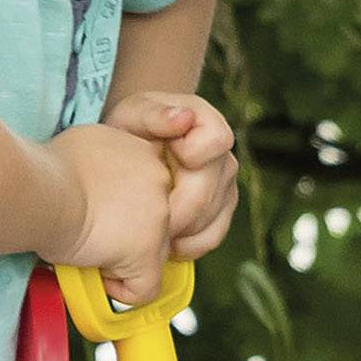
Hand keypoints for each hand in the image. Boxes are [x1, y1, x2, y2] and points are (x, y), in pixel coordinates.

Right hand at [44, 122, 184, 304]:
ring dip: (123, 258)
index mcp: (143, 153)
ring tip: (90, 253)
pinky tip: (96, 276)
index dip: (128, 207)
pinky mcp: (147, 252)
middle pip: (156, 219)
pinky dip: (120, 289)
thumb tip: (97, 182)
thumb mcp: (85, 148)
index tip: (107, 216)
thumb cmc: (46, 171)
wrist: (39, 192)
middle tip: (95, 234)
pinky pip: (145, 288)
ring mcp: (159, 217)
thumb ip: (105, 164)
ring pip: (155, 253)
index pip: (150, 189)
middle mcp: (158, 180)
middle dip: (128, 233)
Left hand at [104, 90, 238, 260]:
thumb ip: (154, 114)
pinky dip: (185, 246)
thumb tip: (184, 118)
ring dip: (174, 232)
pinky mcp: (221, 212)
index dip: (189, 154)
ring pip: (208, 222)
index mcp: (208, 124)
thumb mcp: (134, 114)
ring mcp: (226, 187)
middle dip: (168, 212)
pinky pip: (210, 238)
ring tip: (143, 230)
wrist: (135, 146)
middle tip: (135, 219)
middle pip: (205, 195)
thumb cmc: (133, 127)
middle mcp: (224, 156)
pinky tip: (161, 242)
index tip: (158, 159)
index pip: (217, 141)